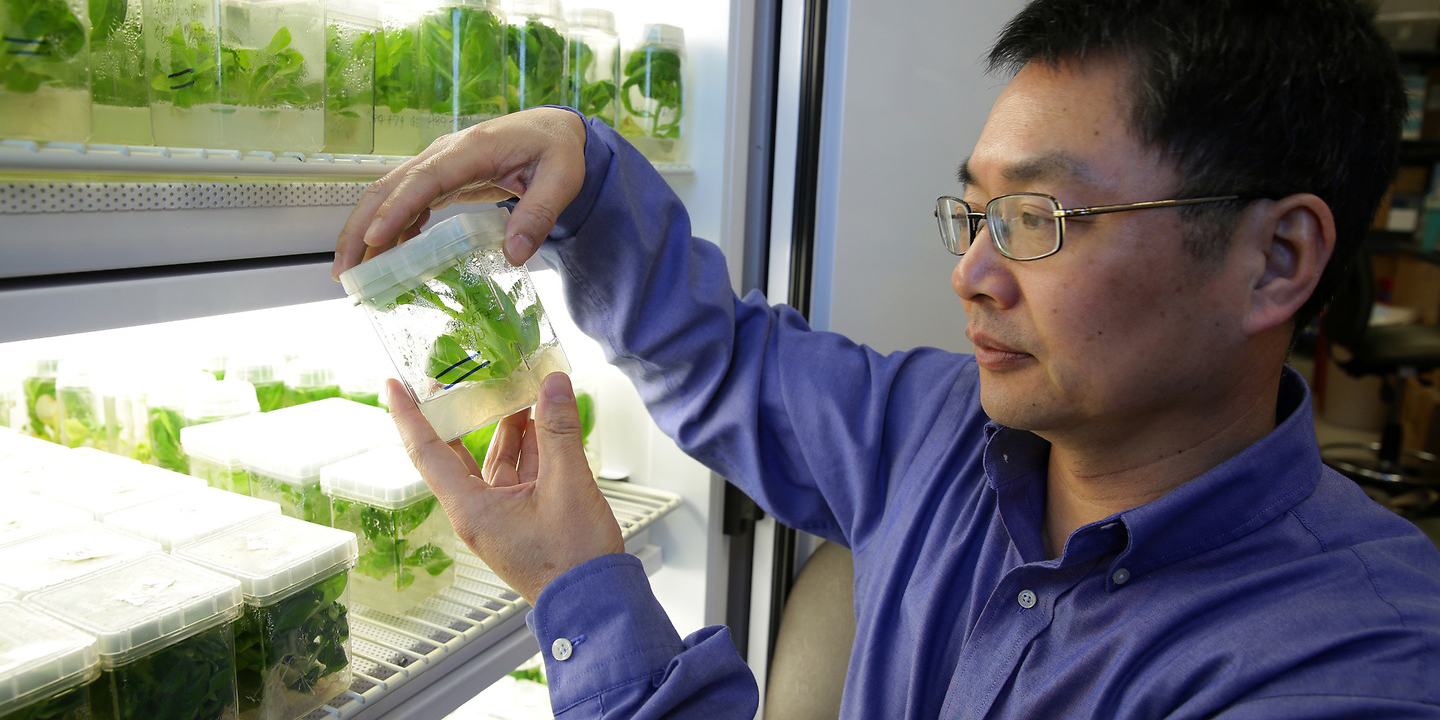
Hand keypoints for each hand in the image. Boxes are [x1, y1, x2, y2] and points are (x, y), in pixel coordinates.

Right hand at [333, 107, 586, 279]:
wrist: (553, 130)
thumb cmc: (557, 151)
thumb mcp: (562, 179)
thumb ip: (540, 214)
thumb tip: (514, 255)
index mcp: (472, 150)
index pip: (425, 179)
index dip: (397, 209)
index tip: (375, 240)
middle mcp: (445, 154)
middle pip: (390, 187)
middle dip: (361, 228)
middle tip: (345, 270)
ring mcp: (439, 165)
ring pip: (390, 196)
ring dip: (367, 232)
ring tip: (353, 273)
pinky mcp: (441, 179)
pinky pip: (407, 203)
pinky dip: (391, 230)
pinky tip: (384, 257)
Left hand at [386, 373, 623, 604]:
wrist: (595, 603)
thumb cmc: (572, 560)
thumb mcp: (568, 485)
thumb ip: (559, 431)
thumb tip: (553, 385)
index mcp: (471, 508)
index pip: (427, 452)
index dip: (408, 416)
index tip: (393, 386)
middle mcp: (478, 512)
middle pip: (459, 453)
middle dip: (464, 415)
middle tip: (462, 379)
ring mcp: (501, 516)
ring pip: (496, 461)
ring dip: (509, 428)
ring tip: (521, 392)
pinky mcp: (524, 519)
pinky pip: (520, 475)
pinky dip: (531, 448)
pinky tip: (545, 425)